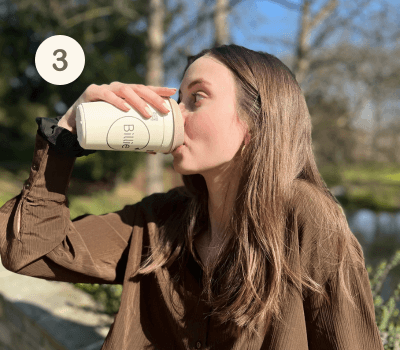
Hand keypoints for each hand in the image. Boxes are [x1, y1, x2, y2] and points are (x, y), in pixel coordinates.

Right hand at [57, 82, 176, 138]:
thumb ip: (134, 137)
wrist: (74, 125)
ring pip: (125, 90)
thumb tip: (154, 150)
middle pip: (139, 88)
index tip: (173, 92)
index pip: (145, 88)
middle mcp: (117, 88)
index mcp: (126, 94)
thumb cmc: (101, 126)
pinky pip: (105, 94)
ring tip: (148, 114)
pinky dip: (116, 101)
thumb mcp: (119, 129)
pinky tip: (125, 108)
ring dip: (139, 102)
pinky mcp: (91, 92)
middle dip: (154, 97)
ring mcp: (105, 89)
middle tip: (164, 110)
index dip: (159, 89)